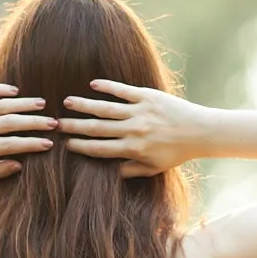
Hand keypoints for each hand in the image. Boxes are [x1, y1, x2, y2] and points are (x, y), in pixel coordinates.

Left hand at [0, 84, 56, 182]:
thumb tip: (20, 163)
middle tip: (53, 122)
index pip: (10, 145)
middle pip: (9, 123)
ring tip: (42, 103)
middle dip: (34, 122)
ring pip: (1, 105)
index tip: (49, 144)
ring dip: (23, 103)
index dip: (31, 144)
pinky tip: (16, 91)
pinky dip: (0, 89)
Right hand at [56, 79, 207, 175]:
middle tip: (56, 123)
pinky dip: (107, 87)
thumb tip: (109, 173)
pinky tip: (92, 85)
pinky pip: (123, 90)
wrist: (200, 132)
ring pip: (106, 108)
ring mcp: (140, 112)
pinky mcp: (147, 96)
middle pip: (97, 128)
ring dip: (84, 105)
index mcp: (133, 150)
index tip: (65, 144)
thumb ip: (130, 170)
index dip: (80, 146)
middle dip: (75, 126)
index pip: (99, 149)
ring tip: (67, 102)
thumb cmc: (176, 153)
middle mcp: (133, 131)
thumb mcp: (153, 168)